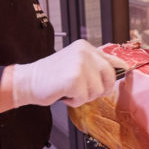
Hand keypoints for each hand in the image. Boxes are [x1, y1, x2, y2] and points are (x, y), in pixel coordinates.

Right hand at [12, 40, 127, 107]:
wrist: (28, 81)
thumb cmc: (51, 76)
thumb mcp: (76, 63)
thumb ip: (94, 65)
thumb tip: (120, 72)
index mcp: (86, 47)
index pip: (113, 60)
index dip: (117, 73)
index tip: (118, 78)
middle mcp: (84, 52)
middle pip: (110, 77)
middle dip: (100, 88)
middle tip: (84, 90)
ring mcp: (80, 64)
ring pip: (98, 90)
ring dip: (84, 96)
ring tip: (69, 89)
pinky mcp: (74, 78)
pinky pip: (84, 98)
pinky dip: (74, 101)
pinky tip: (64, 93)